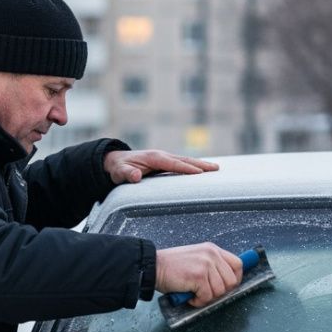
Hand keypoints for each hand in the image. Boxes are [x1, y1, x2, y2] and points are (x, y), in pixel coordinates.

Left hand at [104, 149, 218, 184]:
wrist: (116, 160)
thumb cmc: (118, 167)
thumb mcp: (119, 172)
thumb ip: (127, 174)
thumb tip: (135, 176)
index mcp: (153, 158)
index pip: (172, 164)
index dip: (185, 168)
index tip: (199, 173)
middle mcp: (161, 156)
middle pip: (184, 160)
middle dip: (200, 164)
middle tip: (216, 169)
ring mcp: (164, 158)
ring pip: (185, 161)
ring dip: (200, 164)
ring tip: (215, 168)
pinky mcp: (165, 163)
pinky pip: (181, 164)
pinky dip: (193, 166)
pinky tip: (202, 171)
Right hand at [156, 243, 243, 306]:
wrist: (153, 266)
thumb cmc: (171, 266)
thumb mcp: (196, 258)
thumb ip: (211, 265)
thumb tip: (226, 282)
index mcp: (212, 249)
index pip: (237, 264)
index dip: (236, 279)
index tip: (228, 287)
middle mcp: (211, 255)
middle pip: (232, 281)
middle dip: (220, 292)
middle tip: (206, 293)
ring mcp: (205, 265)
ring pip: (220, 291)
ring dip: (207, 298)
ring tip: (194, 293)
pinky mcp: (198, 276)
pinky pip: (207, 297)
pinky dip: (198, 301)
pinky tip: (189, 296)